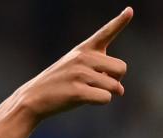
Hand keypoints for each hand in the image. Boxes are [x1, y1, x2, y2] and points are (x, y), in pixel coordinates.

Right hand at [14, 7, 132, 123]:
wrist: (32, 99)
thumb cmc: (58, 84)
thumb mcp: (75, 68)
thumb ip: (100, 72)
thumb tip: (121, 91)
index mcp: (83, 49)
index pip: (105, 32)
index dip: (120, 21)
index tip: (130, 10)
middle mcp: (82, 58)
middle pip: (121, 68)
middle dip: (116, 80)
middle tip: (100, 85)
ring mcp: (79, 74)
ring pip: (115, 86)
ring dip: (108, 93)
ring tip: (89, 92)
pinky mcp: (77, 92)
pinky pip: (105, 98)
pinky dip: (100, 102)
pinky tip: (85, 100)